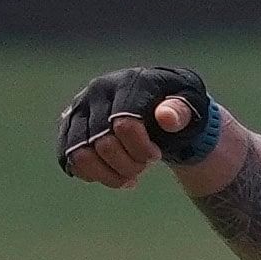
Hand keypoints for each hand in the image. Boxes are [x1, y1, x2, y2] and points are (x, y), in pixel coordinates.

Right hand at [56, 66, 216, 185]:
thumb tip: (166, 118)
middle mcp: (98, 91)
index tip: (156, 156)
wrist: (160, 106)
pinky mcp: (69, 126)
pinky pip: (69, 159)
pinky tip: (113, 174)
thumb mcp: (191, 104)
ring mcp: (79, 108)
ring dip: (107, 175)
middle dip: (128, 165)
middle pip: (102, 143)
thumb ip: (182, 110)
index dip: (141, 149)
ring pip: (80, 154)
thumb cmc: (179, 106)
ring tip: (129, 178)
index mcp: (130, 81)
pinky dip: (91, 174)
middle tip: (144, 167)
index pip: (124, 124)